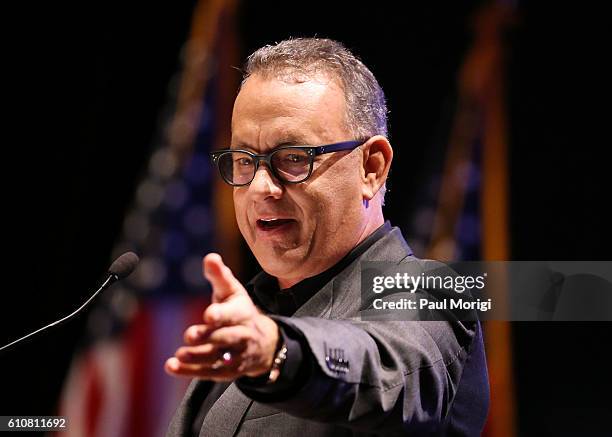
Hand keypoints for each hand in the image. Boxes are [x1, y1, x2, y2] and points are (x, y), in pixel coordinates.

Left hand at [164, 253, 278, 380]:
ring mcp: (236, 355)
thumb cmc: (239, 311)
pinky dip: (190, 372)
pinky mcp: (228, 371)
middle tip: (189, 335)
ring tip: (179, 354)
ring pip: (217, 358)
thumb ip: (220, 276)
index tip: (208, 315)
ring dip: (198, 357)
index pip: (232, 314)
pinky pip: (209, 373)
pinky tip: (172, 366)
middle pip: (226, 338)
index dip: (221, 315)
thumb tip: (210, 257)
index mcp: (242, 313)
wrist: (265, 343)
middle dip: (209, 337)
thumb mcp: (233, 292)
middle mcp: (241, 335)